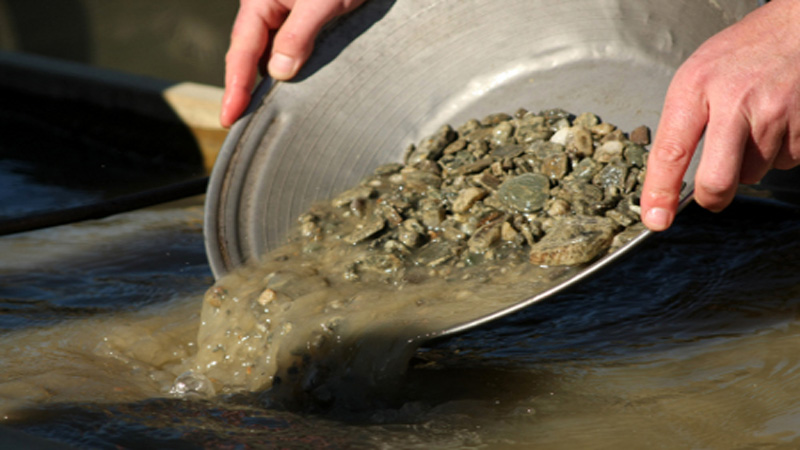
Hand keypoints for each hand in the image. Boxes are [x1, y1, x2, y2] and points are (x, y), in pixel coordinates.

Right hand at [220, 0, 366, 127]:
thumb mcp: (323, 2)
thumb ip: (299, 35)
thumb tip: (279, 73)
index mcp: (260, 1)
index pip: (242, 51)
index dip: (234, 86)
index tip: (227, 116)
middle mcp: (265, 6)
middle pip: (247, 53)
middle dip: (240, 86)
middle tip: (233, 121)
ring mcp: (280, 10)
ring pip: (265, 50)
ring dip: (259, 79)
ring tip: (253, 110)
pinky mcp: (299, 15)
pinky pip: (282, 45)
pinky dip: (280, 67)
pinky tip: (284, 84)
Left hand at [640, 0, 799, 230]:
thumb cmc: (742, 53)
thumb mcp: (696, 77)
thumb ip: (681, 125)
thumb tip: (669, 180)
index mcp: (696, 88)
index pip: (671, 152)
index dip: (660, 192)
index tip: (655, 220)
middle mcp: (736, 102)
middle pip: (718, 181)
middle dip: (712, 196)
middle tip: (711, 190)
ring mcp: (776, 116)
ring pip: (753, 174)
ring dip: (748, 162)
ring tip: (752, 123)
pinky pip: (784, 162)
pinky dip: (777, 151)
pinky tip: (776, 121)